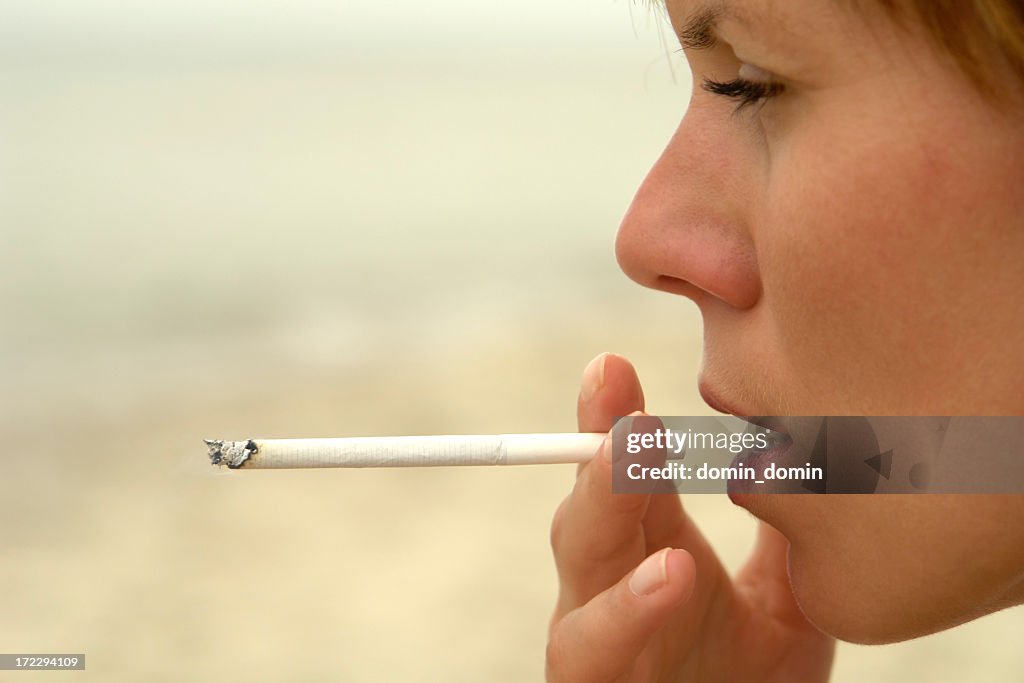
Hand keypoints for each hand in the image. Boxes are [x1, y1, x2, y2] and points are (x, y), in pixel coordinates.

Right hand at [546, 353, 834, 681]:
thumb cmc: (745, 681)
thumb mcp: (785, 604)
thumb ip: (788, 538)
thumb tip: (821, 453)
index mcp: (649, 547)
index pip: (628, 471)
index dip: (615, 416)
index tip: (614, 363)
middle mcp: (610, 581)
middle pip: (593, 500)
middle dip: (600, 437)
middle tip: (611, 380)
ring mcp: (594, 631)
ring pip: (580, 561)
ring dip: (603, 501)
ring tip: (630, 451)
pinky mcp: (589, 681)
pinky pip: (592, 645)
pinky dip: (628, 607)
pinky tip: (670, 571)